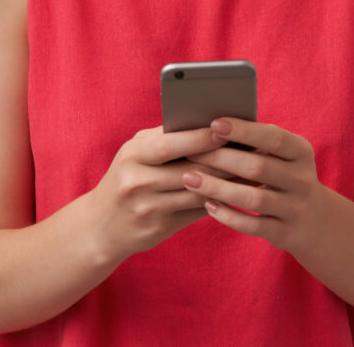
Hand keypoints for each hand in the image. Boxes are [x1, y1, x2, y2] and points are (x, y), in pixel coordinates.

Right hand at [88, 124, 237, 264]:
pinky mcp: (159, 229)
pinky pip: (196, 212)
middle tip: (252, 150)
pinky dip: (219, 200)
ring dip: (228, 182)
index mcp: (133, 155)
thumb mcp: (136, 152)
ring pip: (198, 193)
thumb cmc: (127, 175)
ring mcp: (148, 209)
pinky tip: (237, 191)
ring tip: (253, 170)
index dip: (201, 137)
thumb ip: (166, 138)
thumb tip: (208, 123)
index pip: (171, 145)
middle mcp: (138, 182)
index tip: (227, 129)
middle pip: (190, 170)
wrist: (100, 225)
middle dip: (223, 160)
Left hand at [183, 118, 325, 256]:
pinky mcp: (285, 233)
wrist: (316, 221)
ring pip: (252, 199)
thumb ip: (258, 141)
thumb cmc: (285, 175)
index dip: (244, 131)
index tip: (214, 123)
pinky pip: (252, 226)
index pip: (273, 138)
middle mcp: (302, 179)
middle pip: (258, 167)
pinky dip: (228, 216)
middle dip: (220, 159)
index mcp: (301, 152)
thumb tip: (213, 125)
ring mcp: (295, 208)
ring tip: (190, 179)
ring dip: (217, 188)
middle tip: (189, 153)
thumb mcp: (284, 156)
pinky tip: (207, 205)